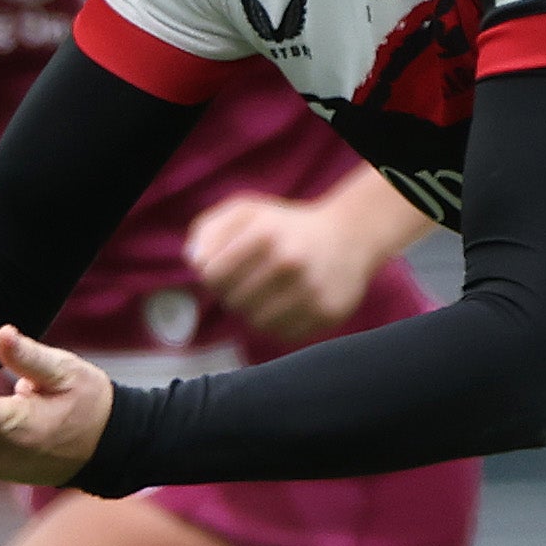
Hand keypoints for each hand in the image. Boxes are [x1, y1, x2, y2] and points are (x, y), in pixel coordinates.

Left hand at [179, 187, 401, 344]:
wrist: (349, 238)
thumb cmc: (285, 227)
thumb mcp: (246, 212)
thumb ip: (209, 230)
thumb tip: (196, 262)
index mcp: (265, 233)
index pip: (212, 275)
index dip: (213, 275)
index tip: (225, 268)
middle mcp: (290, 262)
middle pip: (233, 301)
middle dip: (234, 293)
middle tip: (250, 280)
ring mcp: (311, 291)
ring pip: (256, 322)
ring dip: (255, 311)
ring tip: (267, 293)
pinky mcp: (327, 314)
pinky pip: (283, 334)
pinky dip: (279, 323)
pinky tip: (287, 304)